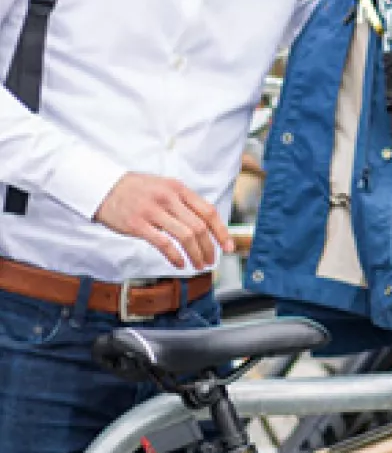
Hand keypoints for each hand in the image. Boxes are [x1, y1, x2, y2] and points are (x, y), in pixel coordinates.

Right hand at [94, 174, 233, 270]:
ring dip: (196, 254)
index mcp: (178, 189)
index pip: (208, 212)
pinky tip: (180, 263)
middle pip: (199, 227)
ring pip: (185, 236)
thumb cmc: (136, 190)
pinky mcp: (137, 224)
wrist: (102, 187)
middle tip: (212, 260)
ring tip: (199, 265)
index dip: (221, 231)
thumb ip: (183, 202)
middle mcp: (168, 198)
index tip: (228, 246)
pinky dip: (175, 256)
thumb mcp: (164, 187)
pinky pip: (163, 243)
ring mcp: (153, 211)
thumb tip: (205, 225)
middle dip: (210, 247)